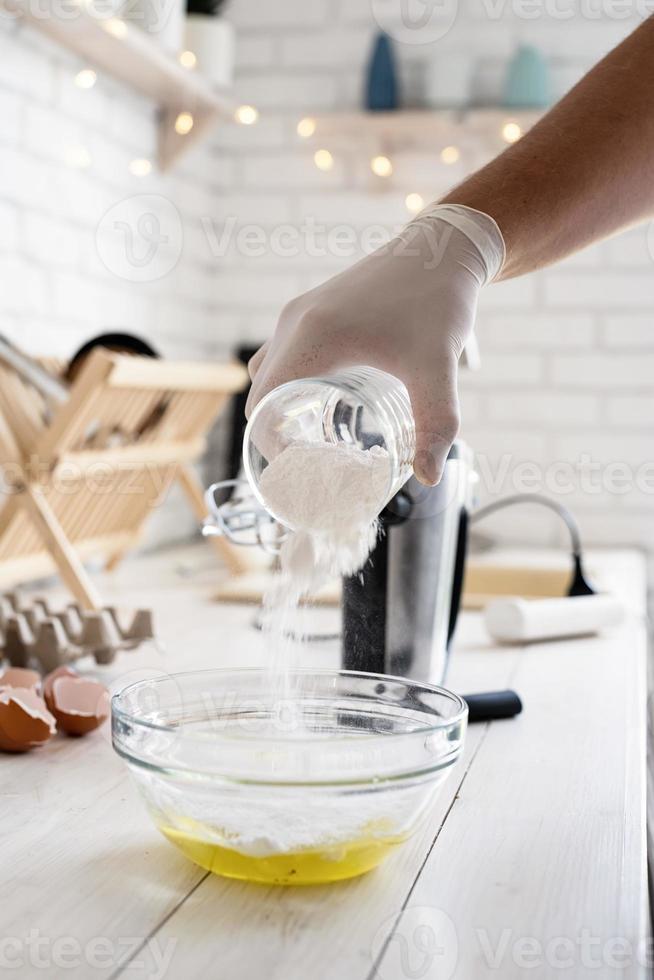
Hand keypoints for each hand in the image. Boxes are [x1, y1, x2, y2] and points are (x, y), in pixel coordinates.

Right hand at [246, 205, 503, 484]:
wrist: (443, 246)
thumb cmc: (438, 302)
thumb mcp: (436, 366)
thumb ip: (435, 422)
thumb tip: (428, 476)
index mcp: (310, 339)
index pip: (262, 407)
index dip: (272, 447)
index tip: (301, 472)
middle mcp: (294, 324)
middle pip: (260, 394)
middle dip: (276, 434)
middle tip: (311, 465)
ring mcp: (299, 313)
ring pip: (267, 371)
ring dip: (280, 405)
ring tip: (316, 438)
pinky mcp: (312, 307)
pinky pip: (282, 352)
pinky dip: (289, 380)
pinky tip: (327, 398)